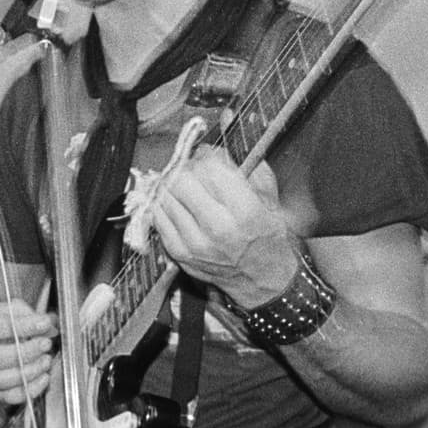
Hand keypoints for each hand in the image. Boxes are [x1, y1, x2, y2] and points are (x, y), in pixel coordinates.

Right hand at [0, 298, 55, 404]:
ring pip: (2, 380)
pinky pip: (8, 396)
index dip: (25, 326)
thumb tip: (50, 326)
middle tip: (46, 344)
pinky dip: (29, 390)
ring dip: (30, 371)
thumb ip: (29, 315)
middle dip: (28, 352)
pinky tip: (42, 378)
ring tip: (45, 360)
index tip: (44, 323)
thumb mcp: (8, 310)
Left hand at [151, 145, 299, 307]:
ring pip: (165, 195)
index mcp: (245, 212)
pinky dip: (164, 204)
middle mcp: (218, 228)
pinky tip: (177, 204)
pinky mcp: (178, 252)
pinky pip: (157, 215)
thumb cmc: (266, 237)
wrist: (261, 279)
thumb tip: (217, 148)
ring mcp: (194, 242)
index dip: (205, 156)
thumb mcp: (270, 199)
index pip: (208, 169)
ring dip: (172, 185)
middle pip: (181, 180)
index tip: (207, 156)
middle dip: (187, 169)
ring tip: (185, 187)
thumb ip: (248, 168)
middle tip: (194, 171)